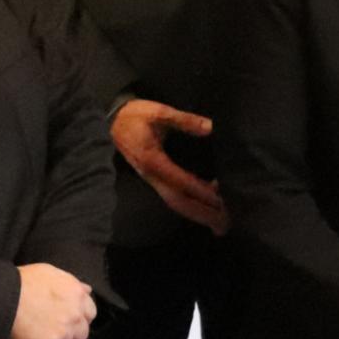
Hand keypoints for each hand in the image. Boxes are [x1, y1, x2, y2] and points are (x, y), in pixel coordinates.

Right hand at [6, 262, 95, 338]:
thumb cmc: (19, 283)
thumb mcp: (49, 273)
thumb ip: (71, 284)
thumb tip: (86, 290)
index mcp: (76, 295)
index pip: (89, 313)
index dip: (78, 318)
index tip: (67, 321)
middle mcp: (74, 315)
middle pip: (80, 334)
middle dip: (68, 335)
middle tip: (51, 333)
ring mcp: (61, 334)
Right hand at [111, 99, 224, 234]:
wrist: (112, 120)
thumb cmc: (136, 115)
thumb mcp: (160, 112)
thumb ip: (185, 120)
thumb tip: (210, 127)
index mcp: (153, 161)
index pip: (181, 182)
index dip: (201, 191)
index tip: (221, 199)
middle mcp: (152, 176)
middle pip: (179, 202)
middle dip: (202, 214)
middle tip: (226, 224)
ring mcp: (152, 180)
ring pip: (176, 204)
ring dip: (198, 216)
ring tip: (220, 226)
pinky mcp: (154, 180)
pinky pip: (173, 199)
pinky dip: (190, 208)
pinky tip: (205, 212)